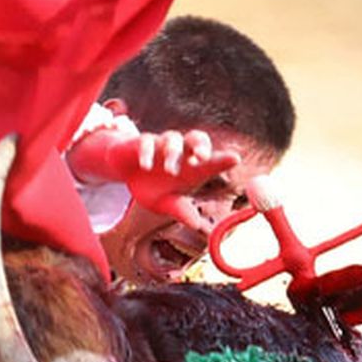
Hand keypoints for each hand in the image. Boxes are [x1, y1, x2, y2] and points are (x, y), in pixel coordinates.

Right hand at [105, 129, 241, 223]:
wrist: (126, 175)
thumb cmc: (153, 188)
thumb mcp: (165, 204)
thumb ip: (179, 210)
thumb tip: (195, 224)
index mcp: (191, 168)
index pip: (211, 160)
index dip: (222, 159)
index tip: (235, 159)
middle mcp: (180, 152)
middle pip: (196, 138)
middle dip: (200, 145)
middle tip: (202, 158)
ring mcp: (161, 145)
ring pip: (172, 138)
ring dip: (173, 153)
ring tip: (170, 171)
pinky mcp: (142, 142)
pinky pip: (147, 141)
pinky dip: (148, 152)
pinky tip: (146, 166)